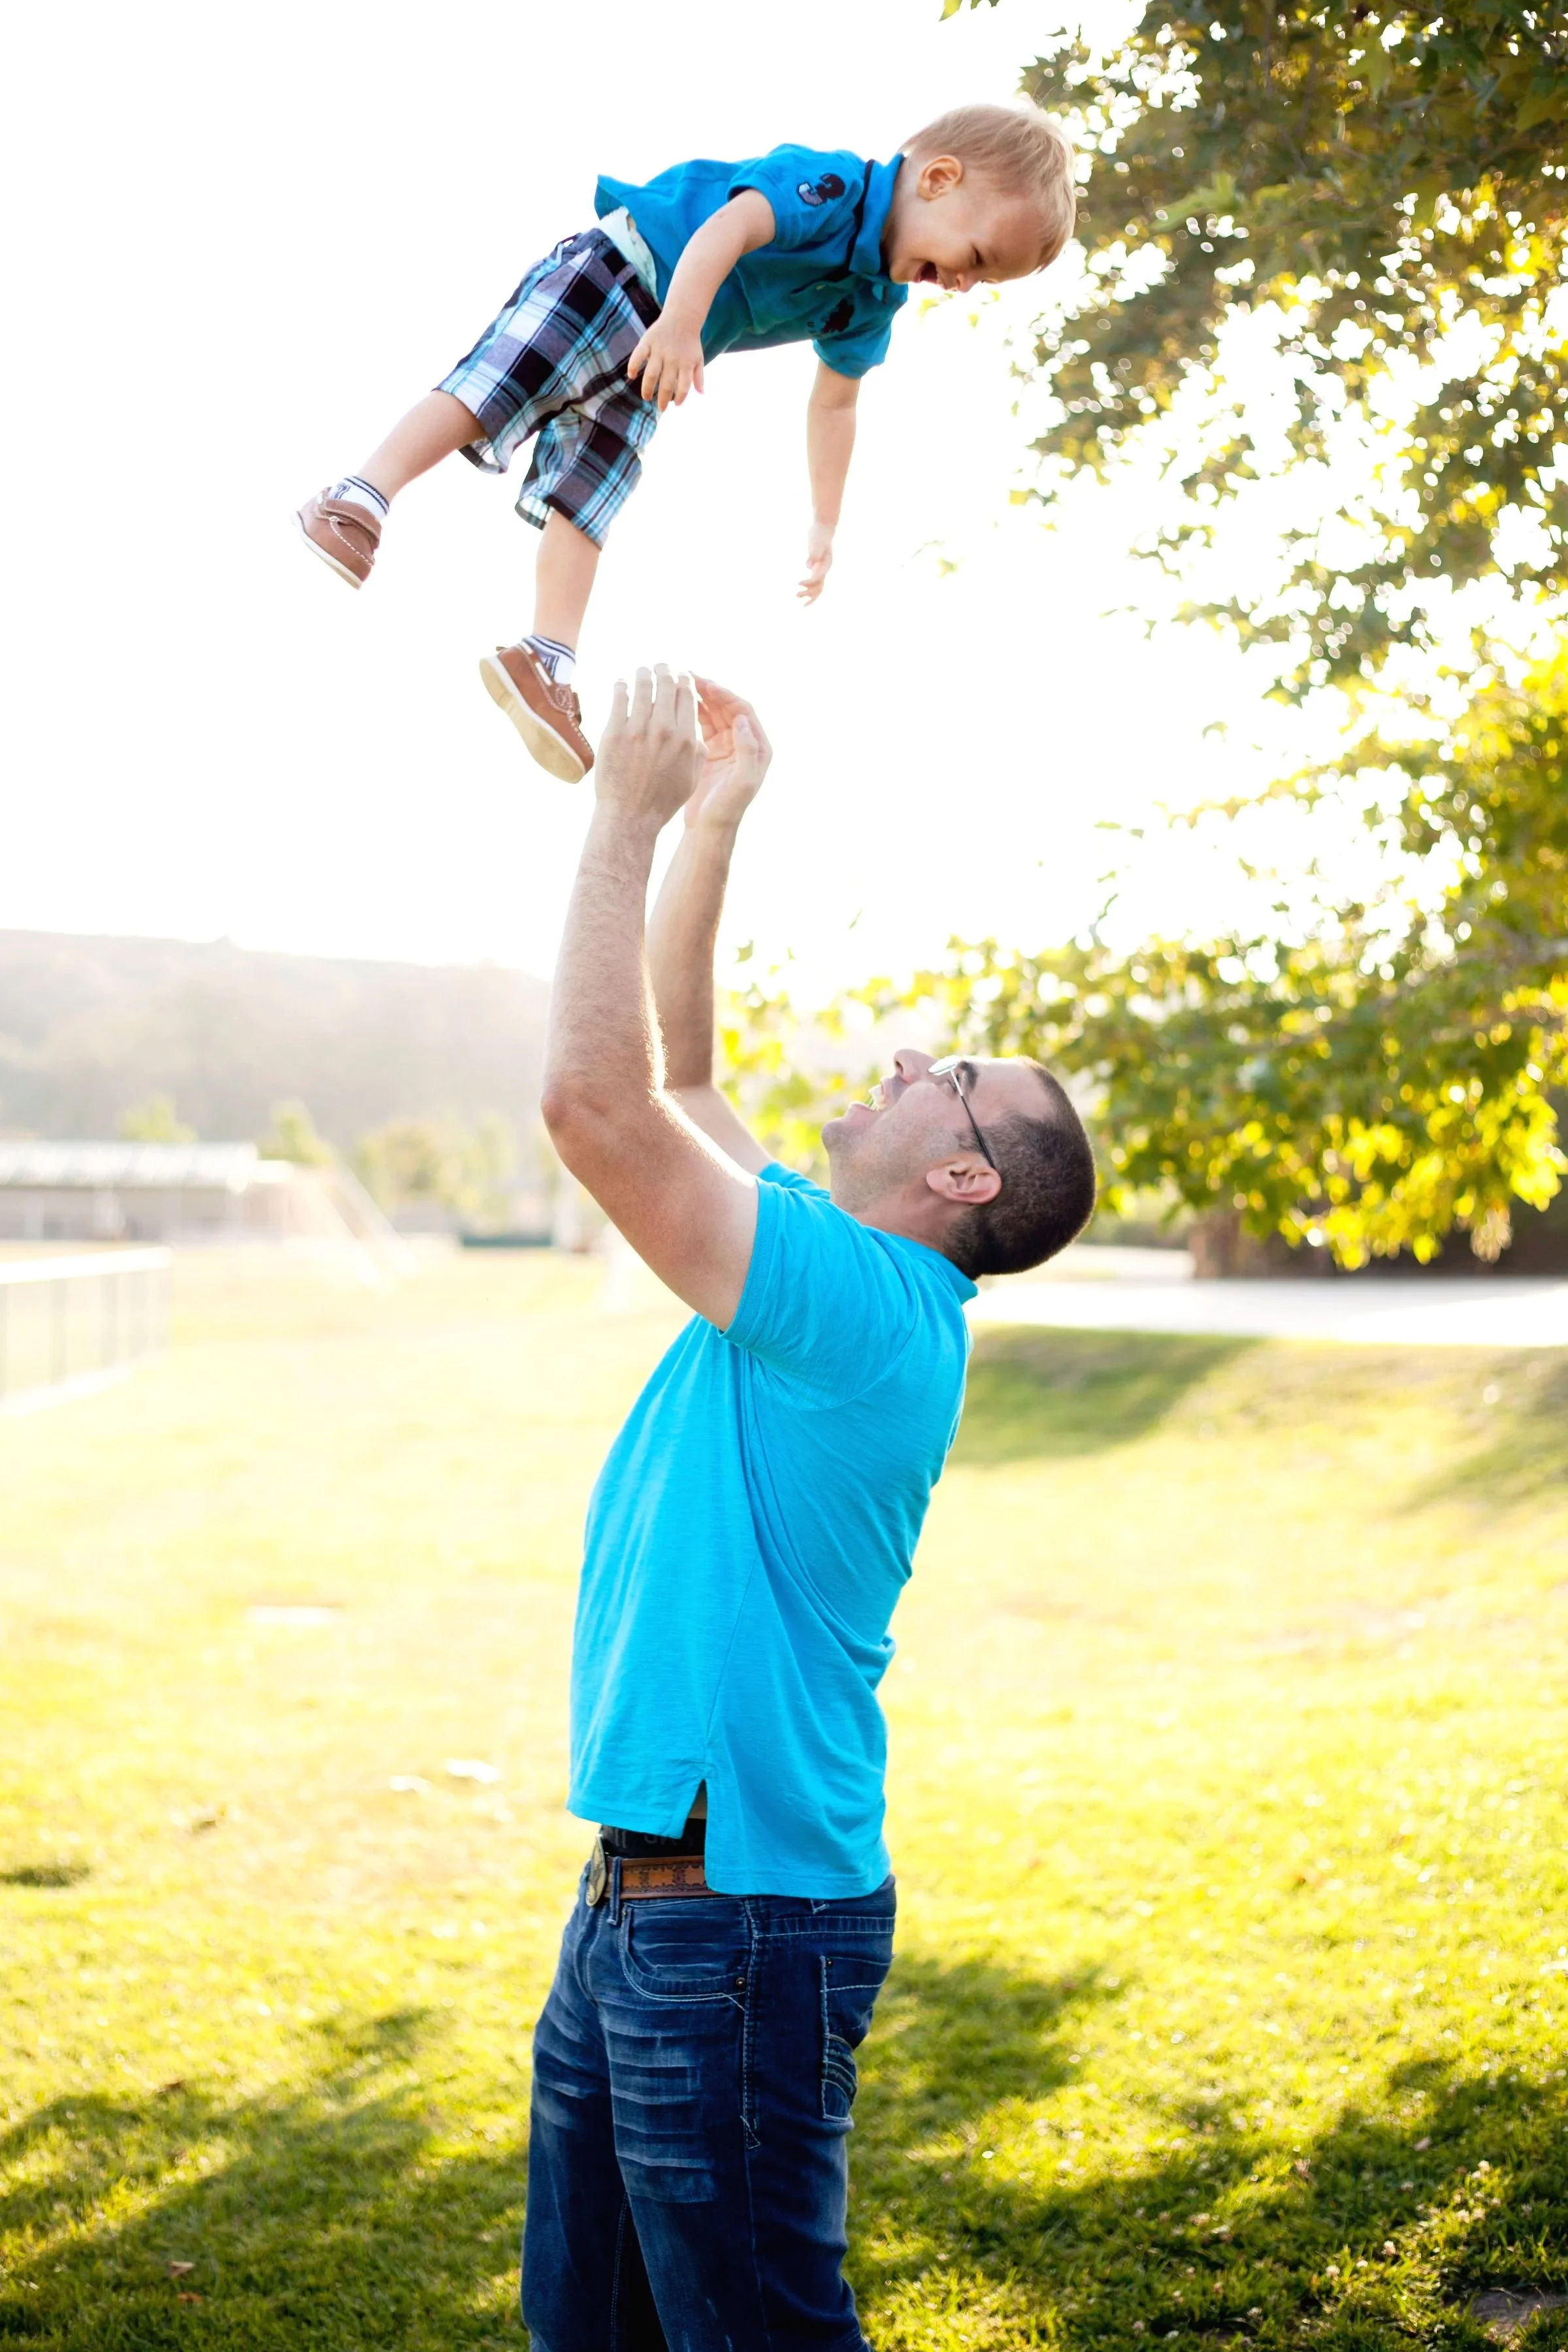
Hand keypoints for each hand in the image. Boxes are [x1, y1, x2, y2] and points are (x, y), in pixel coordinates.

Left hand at [596, 667, 701, 828]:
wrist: (630, 816)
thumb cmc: (662, 801)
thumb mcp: (690, 778)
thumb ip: (697, 752)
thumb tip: (696, 731)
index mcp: (686, 738)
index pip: (687, 697)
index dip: (684, 681)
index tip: (681, 675)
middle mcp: (664, 730)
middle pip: (666, 686)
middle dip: (664, 671)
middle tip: (660, 666)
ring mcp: (638, 729)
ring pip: (642, 687)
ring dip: (642, 674)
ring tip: (641, 671)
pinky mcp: (615, 732)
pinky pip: (619, 699)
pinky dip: (621, 686)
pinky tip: (621, 684)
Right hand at [627, 315, 705, 411]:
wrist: (682, 317)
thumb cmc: (690, 342)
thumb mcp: (698, 358)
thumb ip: (699, 376)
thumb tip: (701, 394)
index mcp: (686, 363)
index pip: (683, 387)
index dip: (679, 398)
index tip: (675, 405)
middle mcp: (672, 358)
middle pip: (666, 384)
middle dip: (662, 400)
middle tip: (660, 409)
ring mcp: (659, 350)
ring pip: (651, 374)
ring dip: (647, 388)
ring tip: (646, 397)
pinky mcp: (647, 341)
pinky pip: (638, 355)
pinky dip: (633, 365)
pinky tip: (631, 375)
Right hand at [688, 678, 771, 830]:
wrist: (709, 830)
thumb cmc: (727, 810)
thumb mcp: (741, 782)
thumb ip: (746, 750)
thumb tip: (741, 719)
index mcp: (758, 748)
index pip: (743, 711)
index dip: (725, 696)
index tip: (706, 685)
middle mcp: (745, 744)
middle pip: (728, 708)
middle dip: (711, 691)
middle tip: (689, 676)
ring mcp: (727, 747)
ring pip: (714, 714)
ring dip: (700, 698)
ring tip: (681, 683)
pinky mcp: (710, 752)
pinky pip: (702, 725)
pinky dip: (692, 713)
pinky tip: (677, 703)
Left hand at [798, 522, 834, 604]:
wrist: (823, 529)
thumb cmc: (819, 535)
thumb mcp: (816, 544)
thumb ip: (813, 555)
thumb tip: (808, 567)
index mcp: (826, 565)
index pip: (818, 578)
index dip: (809, 583)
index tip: (798, 583)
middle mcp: (824, 570)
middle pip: (819, 587)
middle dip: (808, 593)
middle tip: (796, 595)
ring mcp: (821, 569)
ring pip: (817, 587)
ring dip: (808, 593)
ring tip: (796, 596)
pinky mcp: (816, 568)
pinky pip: (813, 582)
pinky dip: (808, 587)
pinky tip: (800, 589)